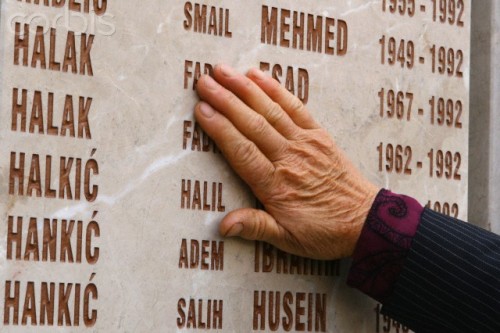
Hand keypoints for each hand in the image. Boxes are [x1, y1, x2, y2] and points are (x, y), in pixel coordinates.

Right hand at [194, 64, 377, 259]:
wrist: (365, 220)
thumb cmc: (324, 232)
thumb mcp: (287, 240)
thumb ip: (255, 227)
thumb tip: (224, 226)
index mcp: (277, 185)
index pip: (242, 151)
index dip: (220, 128)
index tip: (201, 109)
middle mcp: (289, 159)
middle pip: (252, 124)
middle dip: (226, 100)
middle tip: (203, 81)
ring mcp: (306, 143)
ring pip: (271, 111)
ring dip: (246, 88)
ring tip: (223, 71)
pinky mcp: (319, 135)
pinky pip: (295, 107)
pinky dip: (277, 90)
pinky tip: (259, 76)